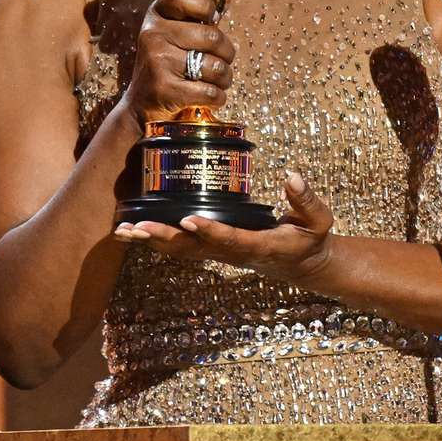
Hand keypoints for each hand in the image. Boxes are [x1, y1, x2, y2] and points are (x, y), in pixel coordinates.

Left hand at [114, 172, 335, 283]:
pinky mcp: (211, 249)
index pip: (232, 240)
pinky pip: (179, 247)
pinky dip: (154, 239)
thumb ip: (307, 200)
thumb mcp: (319, 221)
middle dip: (165, 238)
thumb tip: (291, 176)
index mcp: (259, 247)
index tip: (189, 219)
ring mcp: (219, 254)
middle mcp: (233, 254)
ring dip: (151, 241)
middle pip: (194, 249)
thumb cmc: (309, 239)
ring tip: (122, 232)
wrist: (301, 264)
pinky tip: (131, 231)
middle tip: (138, 229)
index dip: (210, 232)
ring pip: (180, 251)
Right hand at [115, 0, 236, 130]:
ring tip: (217, 81)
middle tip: (222, 61)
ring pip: (215, 66)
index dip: (205, 6)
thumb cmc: (167, 65)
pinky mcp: (164, 88)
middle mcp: (153, 34)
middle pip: (212, 36)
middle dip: (227, 53)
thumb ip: (195, 19)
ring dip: (225, 78)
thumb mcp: (172, 34)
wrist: (141, 105)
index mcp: (156, 15)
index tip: (212, 19)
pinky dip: (218, 97)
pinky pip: (210, 92)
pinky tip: (211, 96)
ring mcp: (157, 60)